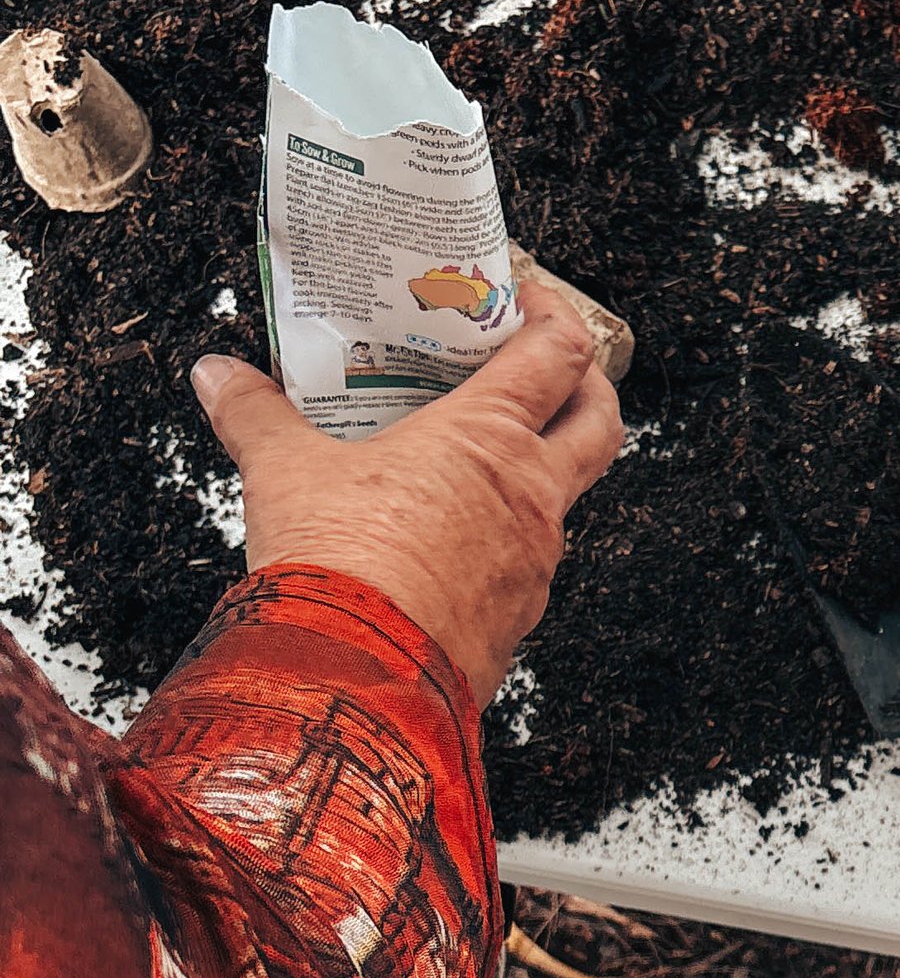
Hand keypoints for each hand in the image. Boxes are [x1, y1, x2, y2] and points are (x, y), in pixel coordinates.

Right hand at [191, 274, 626, 709]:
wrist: (353, 680)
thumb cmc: (339, 571)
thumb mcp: (284, 473)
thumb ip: (255, 415)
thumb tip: (221, 378)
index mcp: (490, 439)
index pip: (560, 353)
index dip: (554, 314)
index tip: (529, 297)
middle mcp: (532, 497)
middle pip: (600, 421)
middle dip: (587, 385)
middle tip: (551, 368)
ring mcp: (535, 561)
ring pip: (565, 496)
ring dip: (539, 467)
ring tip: (481, 454)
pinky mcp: (520, 616)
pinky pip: (528, 560)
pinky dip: (504, 535)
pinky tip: (457, 534)